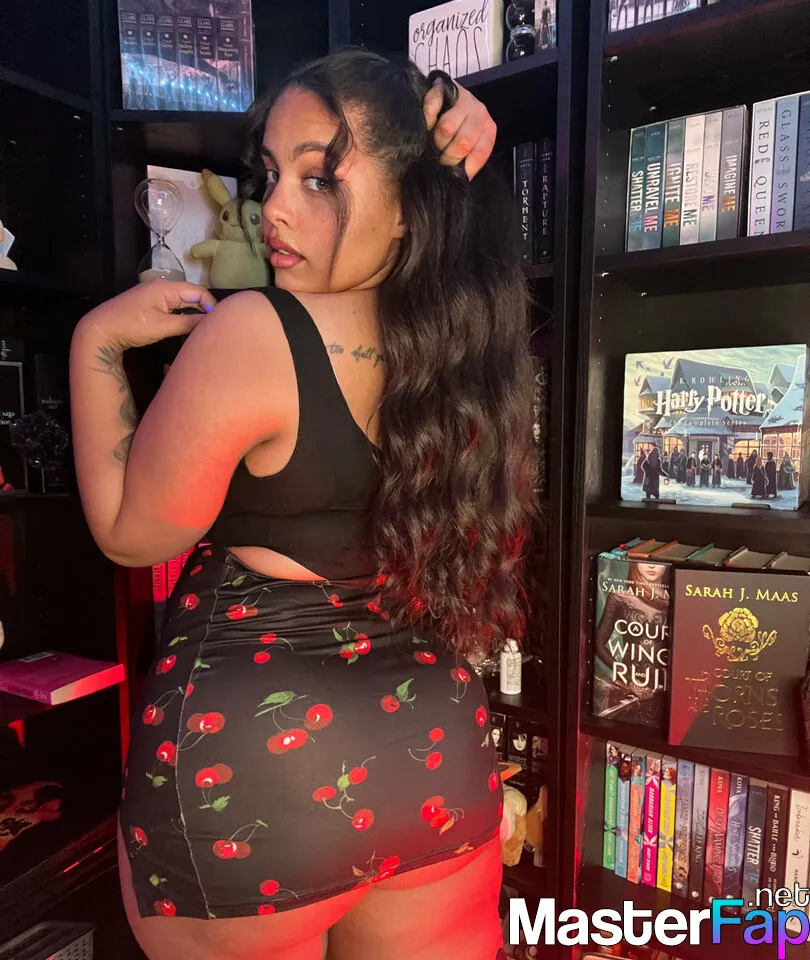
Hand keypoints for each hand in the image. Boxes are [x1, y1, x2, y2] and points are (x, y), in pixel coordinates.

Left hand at [78, 280, 216, 349]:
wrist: (101, 329)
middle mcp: (163, 287)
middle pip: (192, 295)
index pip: (199, 292)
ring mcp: (156, 296)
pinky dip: (184, 316)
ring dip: (196, 313)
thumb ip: (188, 323)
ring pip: (184, 302)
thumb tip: (210, 323)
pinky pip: (175, 307)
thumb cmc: (132, 326)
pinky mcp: (151, 305)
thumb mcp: (163, 326)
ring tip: (206, 329)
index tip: (220, 324)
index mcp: (167, 287)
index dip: (212, 306)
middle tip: (216, 328)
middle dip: (206, 309)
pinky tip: (189, 327)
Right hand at [423, 80, 496, 178]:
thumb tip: (461, 180)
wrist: (443, 97)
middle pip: (462, 144)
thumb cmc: (456, 128)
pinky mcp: (445, 88)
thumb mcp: (466, 148)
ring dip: (436, 138)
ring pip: (446, 129)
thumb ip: (467, 162)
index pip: (478, 154)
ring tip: (434, 137)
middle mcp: (480, 113)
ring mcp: (463, 99)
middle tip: (440, 153)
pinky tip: (428, 122)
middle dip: (446, 155)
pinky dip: (426, 119)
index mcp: (488, 129)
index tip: (451, 168)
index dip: (461, 166)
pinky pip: (432, 108)